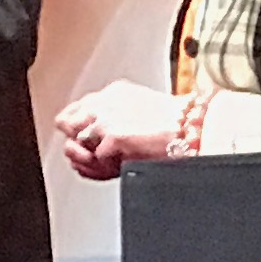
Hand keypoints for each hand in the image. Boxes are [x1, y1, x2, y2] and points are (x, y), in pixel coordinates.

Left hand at [53, 82, 183, 179]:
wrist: (195, 130)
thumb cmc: (177, 128)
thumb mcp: (138, 115)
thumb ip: (111, 121)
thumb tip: (86, 141)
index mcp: (114, 92)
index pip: (75, 109)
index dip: (79, 130)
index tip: (89, 144)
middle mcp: (106, 100)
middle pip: (66, 123)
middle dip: (78, 143)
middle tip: (95, 157)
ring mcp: (107, 117)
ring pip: (76, 142)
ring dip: (89, 157)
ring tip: (108, 164)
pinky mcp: (112, 135)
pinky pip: (95, 160)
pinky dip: (104, 169)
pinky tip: (120, 167)